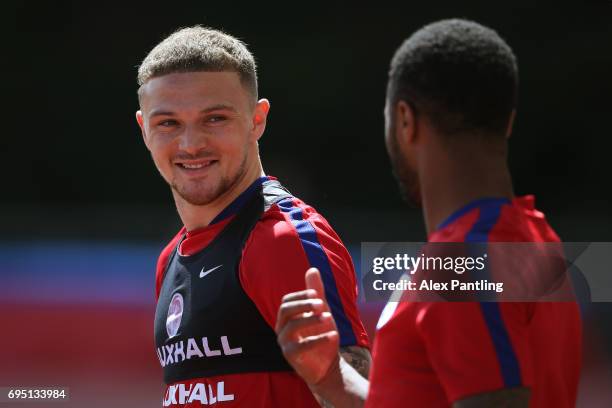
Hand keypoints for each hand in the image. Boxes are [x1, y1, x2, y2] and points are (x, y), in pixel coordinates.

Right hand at [275, 267, 339, 384]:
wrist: (327, 366)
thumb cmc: (321, 335)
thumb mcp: (321, 312)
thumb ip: (316, 293)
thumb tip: (312, 269)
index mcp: (286, 317)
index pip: (287, 301)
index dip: (301, 296)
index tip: (317, 294)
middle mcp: (282, 329)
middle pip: (285, 310)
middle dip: (303, 304)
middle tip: (321, 303)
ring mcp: (284, 343)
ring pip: (292, 326)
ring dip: (311, 319)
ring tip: (329, 317)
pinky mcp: (291, 357)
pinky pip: (302, 346)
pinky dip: (318, 339)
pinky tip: (333, 334)